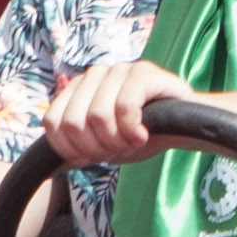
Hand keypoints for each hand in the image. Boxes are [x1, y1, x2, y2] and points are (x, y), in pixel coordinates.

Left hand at [40, 56, 192, 167]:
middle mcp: (94, 74)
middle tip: (118, 149)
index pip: (53, 122)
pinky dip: (133, 131)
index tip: (94, 157)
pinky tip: (144, 134)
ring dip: (117, 140)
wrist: (183, 128)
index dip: (71, 149)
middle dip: (96, 147)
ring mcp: (118, 69)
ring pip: (98, 115)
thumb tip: (53, 166)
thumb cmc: (141, 135)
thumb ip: (75, 147)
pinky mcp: (143, 72)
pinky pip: (125, 108)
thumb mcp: (102, 145)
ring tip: (133, 141)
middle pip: (73, 122)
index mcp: (77, 89)